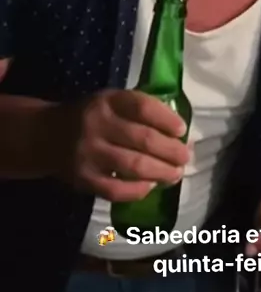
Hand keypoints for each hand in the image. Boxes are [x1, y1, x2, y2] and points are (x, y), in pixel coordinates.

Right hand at [46, 90, 189, 200]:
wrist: (46, 136)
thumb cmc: (91, 117)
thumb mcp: (110, 101)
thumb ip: (139, 110)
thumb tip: (180, 132)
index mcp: (107, 101)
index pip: (142, 106)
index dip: (167, 119)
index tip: (182, 130)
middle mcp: (97, 125)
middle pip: (144, 139)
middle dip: (171, 151)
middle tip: (185, 157)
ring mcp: (89, 153)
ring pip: (134, 166)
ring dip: (161, 172)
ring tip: (175, 174)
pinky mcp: (83, 178)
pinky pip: (116, 190)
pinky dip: (138, 190)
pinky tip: (150, 186)